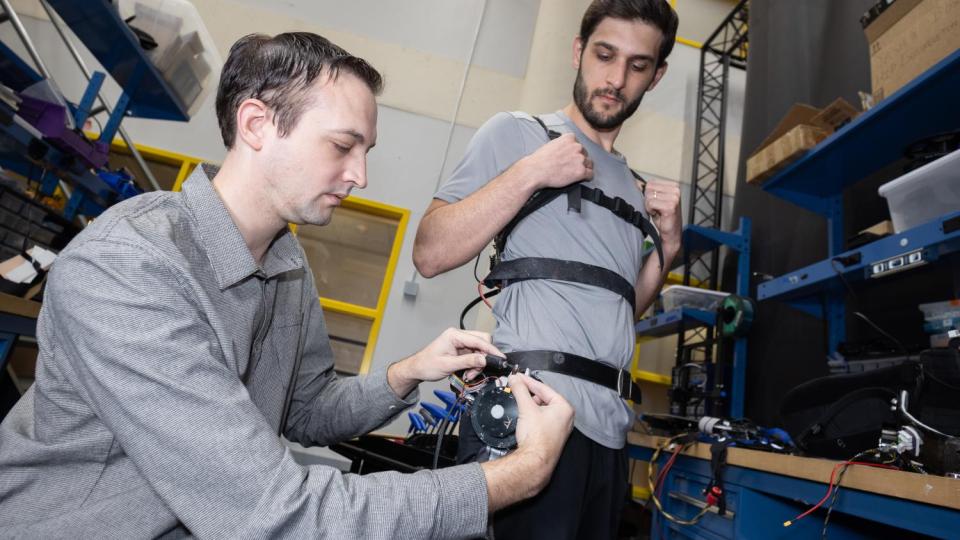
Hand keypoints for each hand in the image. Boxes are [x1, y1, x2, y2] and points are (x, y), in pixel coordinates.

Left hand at [388, 328, 502, 396]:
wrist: (417, 369)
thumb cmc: (427, 365)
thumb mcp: (448, 365)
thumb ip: (468, 361)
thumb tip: (485, 359)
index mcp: (454, 335)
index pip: (479, 339)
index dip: (491, 349)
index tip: (500, 358)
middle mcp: (458, 336)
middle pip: (482, 341)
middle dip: (483, 357)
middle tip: (478, 370)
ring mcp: (460, 342)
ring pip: (480, 350)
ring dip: (478, 363)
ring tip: (469, 374)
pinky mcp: (461, 349)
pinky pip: (474, 355)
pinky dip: (474, 365)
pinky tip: (468, 372)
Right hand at [480, 374, 573, 508]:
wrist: (534, 462)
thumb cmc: (536, 437)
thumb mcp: (526, 408)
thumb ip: (520, 390)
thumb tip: (515, 379)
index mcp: (564, 407)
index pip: (544, 388)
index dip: (528, 381)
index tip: (518, 377)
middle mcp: (566, 417)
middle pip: (544, 398)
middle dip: (529, 393)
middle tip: (517, 387)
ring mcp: (560, 428)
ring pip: (543, 409)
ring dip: (530, 404)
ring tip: (519, 400)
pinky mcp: (552, 436)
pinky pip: (543, 419)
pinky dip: (533, 414)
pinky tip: (524, 415)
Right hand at [518, 133, 592, 189]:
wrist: (535, 171)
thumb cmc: (540, 160)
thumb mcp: (552, 144)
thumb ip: (563, 144)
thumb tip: (567, 149)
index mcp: (570, 138)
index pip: (578, 144)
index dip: (575, 152)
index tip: (571, 157)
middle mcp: (577, 147)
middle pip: (585, 154)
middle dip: (579, 160)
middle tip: (571, 166)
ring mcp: (580, 159)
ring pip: (589, 164)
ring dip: (584, 168)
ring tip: (574, 172)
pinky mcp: (581, 171)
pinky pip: (591, 174)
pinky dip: (587, 177)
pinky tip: (582, 178)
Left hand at [641, 179, 681, 255]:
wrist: (671, 232)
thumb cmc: (663, 216)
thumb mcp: (656, 200)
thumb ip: (648, 190)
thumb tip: (636, 183)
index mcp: (673, 186)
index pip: (651, 183)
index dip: (649, 195)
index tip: (656, 204)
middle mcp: (675, 190)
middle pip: (649, 188)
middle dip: (648, 200)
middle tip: (656, 209)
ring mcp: (674, 197)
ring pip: (649, 196)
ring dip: (649, 206)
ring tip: (657, 211)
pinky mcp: (671, 206)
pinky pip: (650, 203)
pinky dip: (650, 210)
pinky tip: (657, 214)